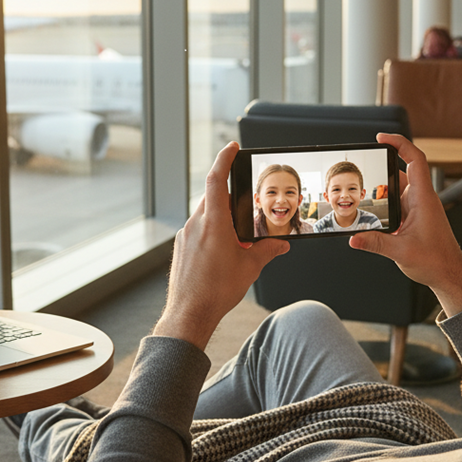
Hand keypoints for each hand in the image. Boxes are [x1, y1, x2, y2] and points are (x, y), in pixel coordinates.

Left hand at [152, 142, 289, 349]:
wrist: (189, 313)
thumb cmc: (215, 292)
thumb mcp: (250, 268)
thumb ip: (268, 250)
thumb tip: (281, 244)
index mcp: (214, 223)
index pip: (215, 178)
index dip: (223, 159)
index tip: (232, 148)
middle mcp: (195, 224)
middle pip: (212, 197)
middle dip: (228, 195)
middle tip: (243, 201)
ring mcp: (185, 235)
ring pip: (204, 214)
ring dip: (220, 217)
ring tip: (235, 236)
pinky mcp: (180, 247)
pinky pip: (197, 229)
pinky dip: (210, 231)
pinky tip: (221, 250)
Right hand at [349, 133, 461, 316]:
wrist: (449, 275)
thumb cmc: (436, 262)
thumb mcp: (401, 252)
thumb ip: (374, 243)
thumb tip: (354, 238)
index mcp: (424, 199)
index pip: (415, 160)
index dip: (399, 143)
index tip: (381, 138)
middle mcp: (422, 199)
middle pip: (401, 170)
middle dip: (381, 166)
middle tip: (363, 164)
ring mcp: (418, 207)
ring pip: (397, 187)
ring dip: (382, 188)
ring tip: (363, 191)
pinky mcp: (414, 217)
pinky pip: (397, 201)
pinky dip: (384, 201)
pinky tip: (372, 210)